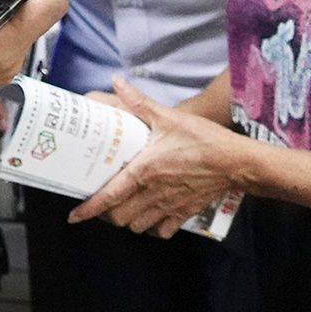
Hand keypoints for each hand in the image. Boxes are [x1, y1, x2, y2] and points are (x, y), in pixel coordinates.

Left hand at [68, 79, 249, 238]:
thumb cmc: (201, 138)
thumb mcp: (168, 116)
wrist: (236, 161)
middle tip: (101, 202)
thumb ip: (139, 102)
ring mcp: (169, 206)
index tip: (74, 216)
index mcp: (144, 171)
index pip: (110, 195)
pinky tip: (150, 215)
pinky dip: (153, 227)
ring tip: (123, 206)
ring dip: (128, 220)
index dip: (90, 209)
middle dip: (107, 214)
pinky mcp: (184, 213)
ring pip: (139, 226)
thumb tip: (116, 80)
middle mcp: (153, 193)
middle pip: (120, 217)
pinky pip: (162, 230)